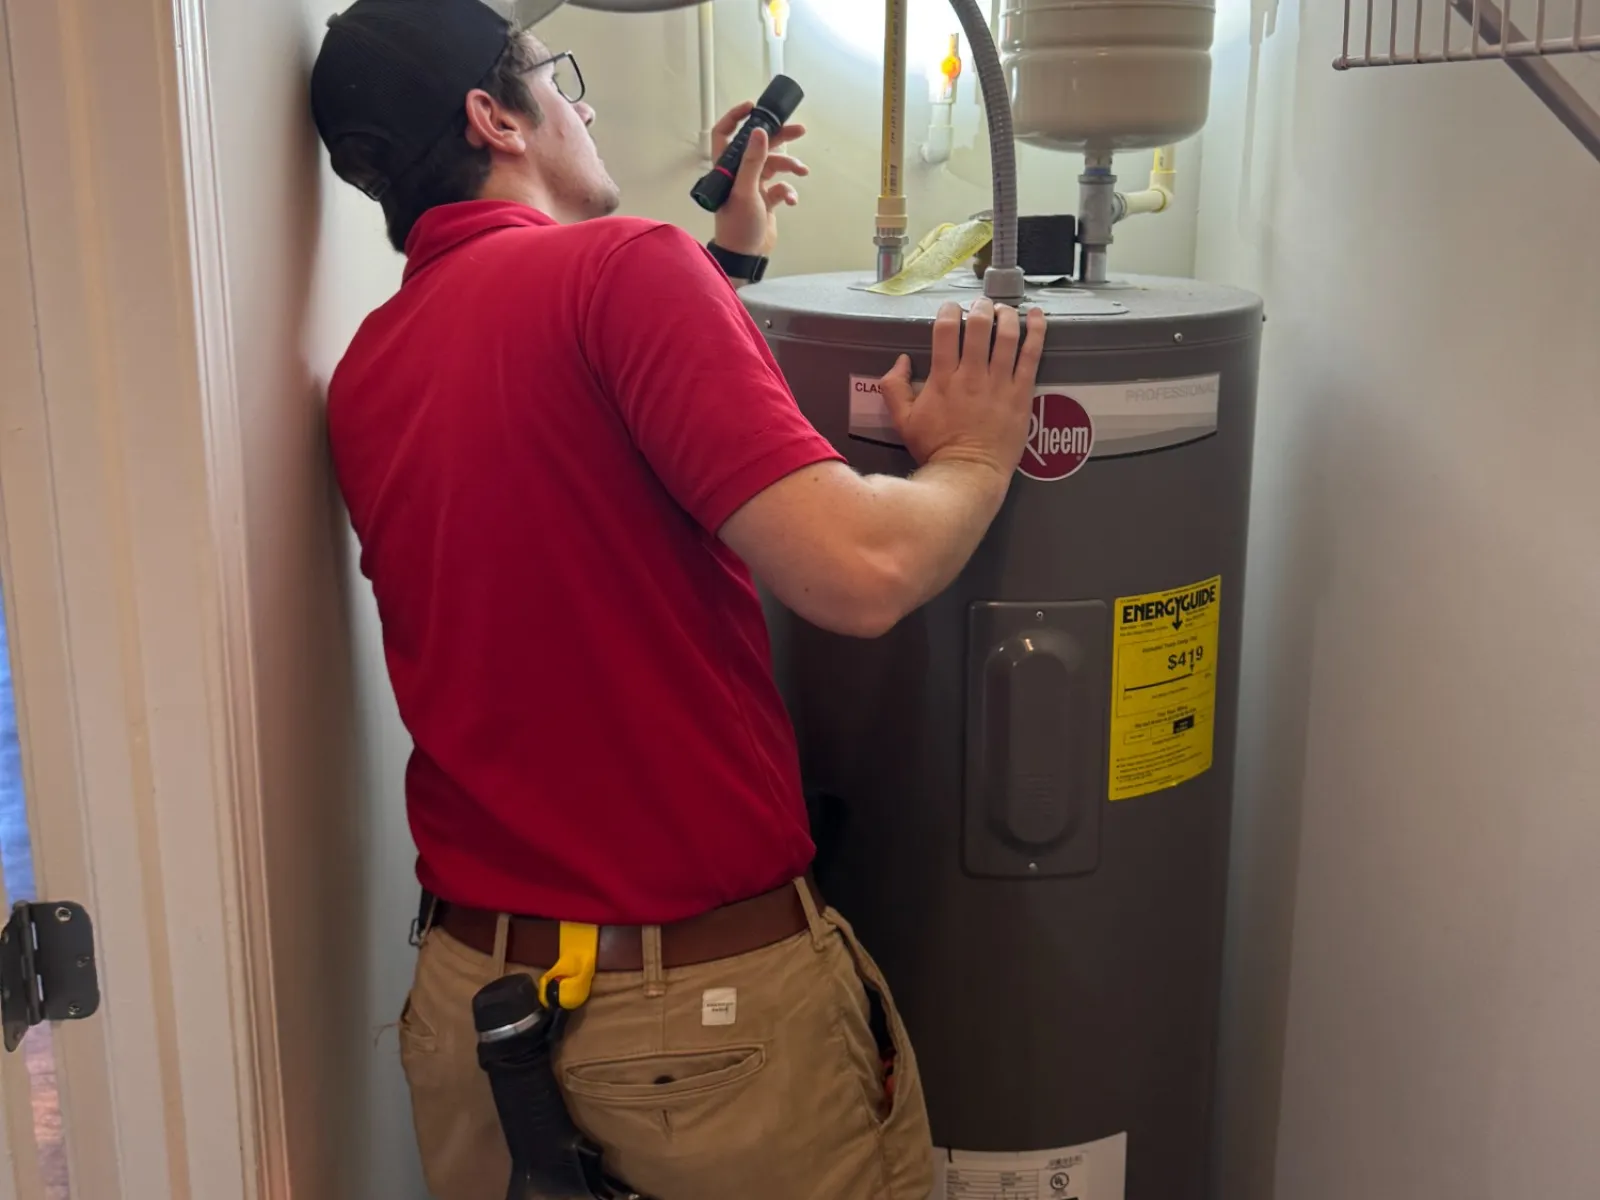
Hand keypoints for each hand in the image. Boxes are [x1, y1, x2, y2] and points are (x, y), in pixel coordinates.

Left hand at [711, 102, 806, 257]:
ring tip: (801, 172)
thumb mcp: (745, 191)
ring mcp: (754, 186)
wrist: (746, 255)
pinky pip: (781, 187)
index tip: (754, 107)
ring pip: (774, 165)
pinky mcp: (767, 199)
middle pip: (759, 146)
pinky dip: (788, 191)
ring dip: (789, 166)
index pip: (725, 134)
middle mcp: (739, 173)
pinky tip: (790, 201)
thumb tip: (759, 131)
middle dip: (779, 137)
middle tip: (799, 129)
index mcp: (727, 168)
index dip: (735, 118)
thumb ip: (753, 161)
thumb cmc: (738, 226)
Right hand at [879, 300, 1046, 475]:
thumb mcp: (902, 421)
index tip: (951, 309)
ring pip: (1007, 336)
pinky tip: (1038, 316)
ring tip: (1004, 309)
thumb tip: (901, 360)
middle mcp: (972, 375)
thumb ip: (894, 388)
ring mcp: (999, 384)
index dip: (948, 312)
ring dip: (1006, 315)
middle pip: (979, 327)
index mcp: (943, 379)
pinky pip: (1032, 355)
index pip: (946, 331)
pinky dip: (1037, 331)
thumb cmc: (935, 449)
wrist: (968, 475)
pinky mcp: (1021, 394)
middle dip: (980, 308)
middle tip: (981, 305)